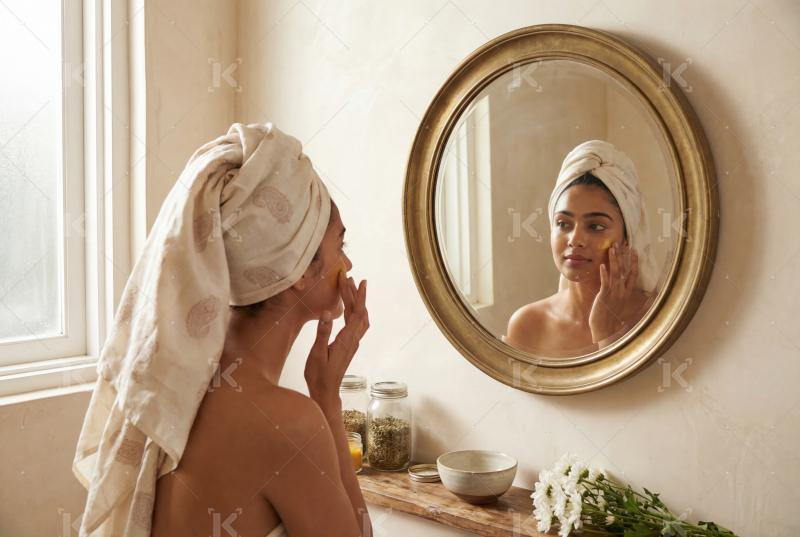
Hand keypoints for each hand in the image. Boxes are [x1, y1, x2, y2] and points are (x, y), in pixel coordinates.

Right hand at [304, 271, 368, 409]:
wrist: (326, 393)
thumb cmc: (319, 375)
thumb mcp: (317, 354)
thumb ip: (322, 333)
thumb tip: (326, 313)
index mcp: (346, 340)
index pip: (356, 313)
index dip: (358, 296)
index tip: (359, 282)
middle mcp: (353, 340)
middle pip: (359, 313)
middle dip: (355, 294)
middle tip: (348, 278)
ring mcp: (352, 343)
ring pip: (359, 318)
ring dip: (355, 302)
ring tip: (348, 288)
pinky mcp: (348, 346)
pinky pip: (355, 324)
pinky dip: (353, 311)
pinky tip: (346, 308)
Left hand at [589, 241, 637, 343]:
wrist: (605, 330)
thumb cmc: (611, 318)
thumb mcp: (620, 305)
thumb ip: (625, 295)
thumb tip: (635, 291)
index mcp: (627, 292)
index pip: (633, 274)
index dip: (634, 261)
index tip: (634, 250)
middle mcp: (622, 291)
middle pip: (624, 270)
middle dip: (622, 255)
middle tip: (621, 242)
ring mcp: (614, 293)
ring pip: (615, 273)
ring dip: (614, 260)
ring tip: (612, 248)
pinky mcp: (604, 296)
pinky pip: (605, 283)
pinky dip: (604, 274)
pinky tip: (602, 265)